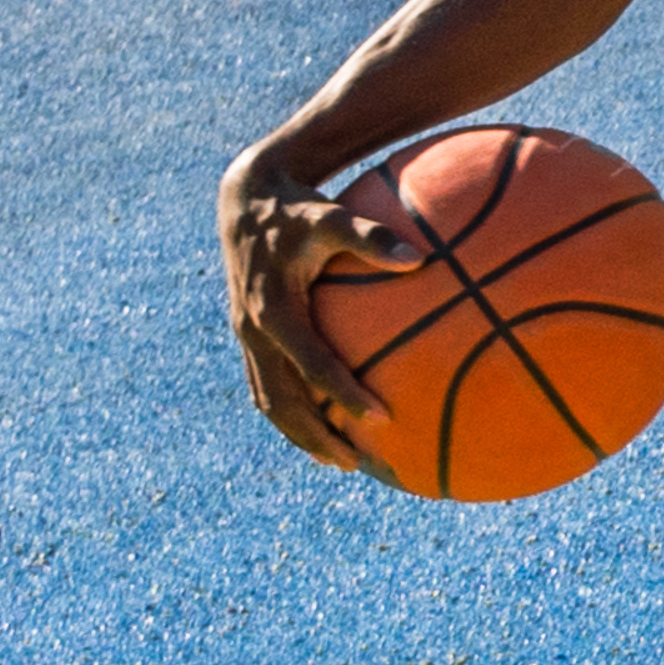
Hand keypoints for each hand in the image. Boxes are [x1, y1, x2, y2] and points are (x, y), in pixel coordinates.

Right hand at [220, 176, 428, 470]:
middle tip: (357, 464)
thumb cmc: (297, 209)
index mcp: (274, 309)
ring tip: (340, 461)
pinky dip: (292, 412)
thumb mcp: (331, 216)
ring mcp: (246, 337)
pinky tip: (324, 425)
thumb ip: (371, 237)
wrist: (244, 200)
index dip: (342, 394)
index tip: (380, 418)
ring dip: (301, 435)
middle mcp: (254, 330)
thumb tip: (419, 259)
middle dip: (317, 436)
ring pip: (269, 401)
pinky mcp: (247, 336)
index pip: (311, 364)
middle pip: (282, 400)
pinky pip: (266, 385)